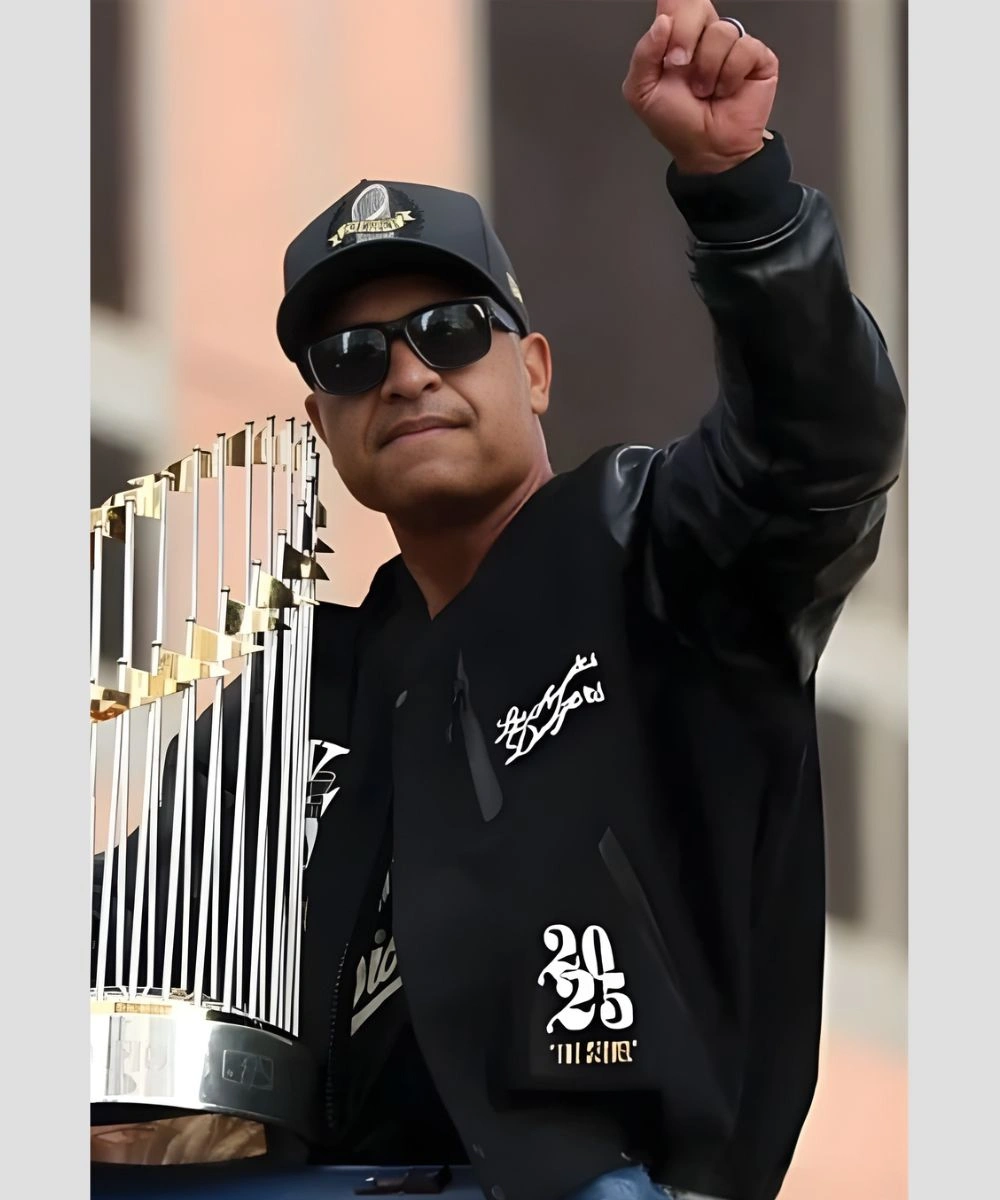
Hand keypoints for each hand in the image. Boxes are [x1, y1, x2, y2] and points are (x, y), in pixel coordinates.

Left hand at [622, 0, 778, 174]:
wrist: (706, 150)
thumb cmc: (676, 124)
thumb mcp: (642, 93)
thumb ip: (643, 55)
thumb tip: (662, 21)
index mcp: (677, 39)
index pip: (675, 4)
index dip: (674, 3)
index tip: (668, 6)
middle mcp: (704, 37)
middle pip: (697, 6)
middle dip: (684, 36)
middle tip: (679, 65)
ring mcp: (732, 46)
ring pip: (721, 31)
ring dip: (707, 69)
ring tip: (705, 91)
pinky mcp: (757, 58)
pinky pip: (745, 48)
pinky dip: (730, 75)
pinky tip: (726, 91)